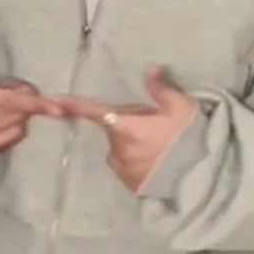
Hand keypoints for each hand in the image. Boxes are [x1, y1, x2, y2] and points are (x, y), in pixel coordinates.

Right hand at [0, 26, 61, 155]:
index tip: (58, 108)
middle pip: (19, 112)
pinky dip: (14, 127)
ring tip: (2, 101)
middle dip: (23, 98)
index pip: (12, 101)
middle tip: (11, 86)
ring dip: (19, 113)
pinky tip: (2, 117)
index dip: (36, 104)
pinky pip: (11, 138)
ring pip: (18, 125)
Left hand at [55, 67, 197, 192]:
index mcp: (127, 127)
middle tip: (152, 124)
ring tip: (156, 145)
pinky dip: (135, 164)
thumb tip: (150, 68)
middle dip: (125, 125)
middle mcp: (119, 149)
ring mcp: (124, 169)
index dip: (74, 105)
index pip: (95, 113)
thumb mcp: (180, 107)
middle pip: (113, 131)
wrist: (198, 178)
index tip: (55, 101)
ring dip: (129, 145)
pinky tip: (155, 163)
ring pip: (118, 151)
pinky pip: (126, 169)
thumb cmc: (188, 138)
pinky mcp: (132, 185)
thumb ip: (161, 89)